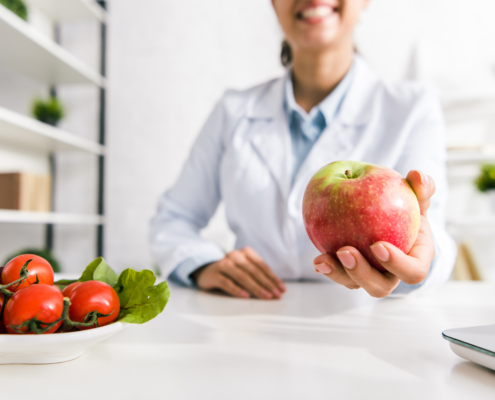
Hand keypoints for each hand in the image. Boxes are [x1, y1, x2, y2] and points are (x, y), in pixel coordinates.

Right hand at [192, 246, 285, 299]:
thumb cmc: (231, 272)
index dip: (273, 278)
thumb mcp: (245, 269)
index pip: (262, 265)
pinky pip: (227, 282)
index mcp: (245, 252)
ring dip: (256, 288)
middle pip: (254, 271)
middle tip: (276, 295)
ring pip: (242, 276)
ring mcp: (224, 264)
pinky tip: (245, 296)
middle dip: (267, 284)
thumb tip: (277, 288)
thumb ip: (258, 275)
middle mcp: (235, 256)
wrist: (207, 270)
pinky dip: (237, 290)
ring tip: (265, 296)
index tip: (282, 289)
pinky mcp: (214, 274)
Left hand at [313, 170, 435, 297]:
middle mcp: (392, 275)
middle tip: (345, 252)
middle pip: (380, 286)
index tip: (377, 245)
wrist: (388, 217)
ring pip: (354, 283)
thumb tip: (417, 174)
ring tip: (321, 260)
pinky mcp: (350, 272)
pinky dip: (327, 268)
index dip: (397, 264)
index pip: (412, 272)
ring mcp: (370, 276)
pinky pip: (339, 274)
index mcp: (415, 261)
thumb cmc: (407, 209)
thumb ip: (421, 188)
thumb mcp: (416, 198)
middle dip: (361, 273)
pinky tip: (317, 260)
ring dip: (337, 274)